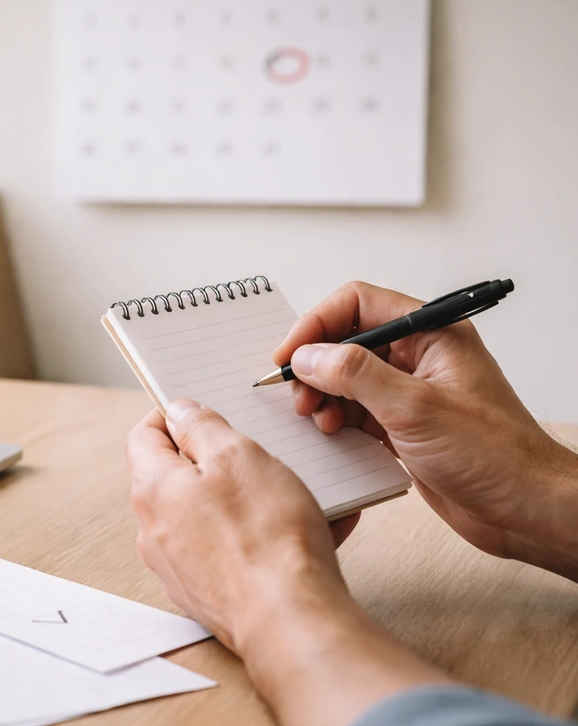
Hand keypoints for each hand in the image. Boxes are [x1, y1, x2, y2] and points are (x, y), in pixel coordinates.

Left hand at [126, 401, 446, 725]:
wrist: (290, 620)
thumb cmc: (266, 536)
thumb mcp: (238, 455)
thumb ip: (202, 427)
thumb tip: (180, 413)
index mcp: (154, 489)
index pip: (144, 436)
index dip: (171, 416)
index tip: (199, 411)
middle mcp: (154, 530)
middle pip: (178, 477)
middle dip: (217, 459)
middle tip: (257, 451)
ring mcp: (179, 567)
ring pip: (210, 515)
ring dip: (248, 498)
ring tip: (297, 492)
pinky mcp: (208, 594)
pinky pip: (231, 550)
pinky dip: (262, 535)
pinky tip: (311, 529)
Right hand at [274, 281, 577, 580]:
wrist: (525, 511)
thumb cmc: (496, 457)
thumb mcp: (415, 408)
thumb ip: (356, 375)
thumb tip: (308, 355)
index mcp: (432, 334)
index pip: (358, 305)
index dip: (317, 324)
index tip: (290, 354)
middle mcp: (419, 357)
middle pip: (346, 341)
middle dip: (315, 365)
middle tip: (298, 394)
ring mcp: (410, 392)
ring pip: (346, 378)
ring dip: (323, 395)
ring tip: (317, 418)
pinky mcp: (403, 426)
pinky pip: (355, 410)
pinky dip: (336, 419)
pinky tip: (333, 434)